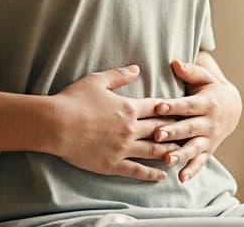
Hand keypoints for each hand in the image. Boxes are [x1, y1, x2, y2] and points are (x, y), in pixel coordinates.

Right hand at [47, 65, 179, 180]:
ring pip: (153, 151)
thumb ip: (120, 74)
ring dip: (169, 152)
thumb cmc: (73, 100)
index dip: (171, 109)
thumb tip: (137, 68)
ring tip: (182, 153)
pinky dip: (151, 174)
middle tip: (189, 133)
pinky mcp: (112, 164)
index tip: (183, 111)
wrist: (54, 124)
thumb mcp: (97, 81)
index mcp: (129, 108)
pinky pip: (137, 170)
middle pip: (160, 130)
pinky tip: (162, 175)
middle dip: (175, 131)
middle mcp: (130, 128)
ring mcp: (122, 148)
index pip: (158, 108)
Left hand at [151, 58, 241, 182]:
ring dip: (181, 154)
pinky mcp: (208, 150)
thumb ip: (190, 71)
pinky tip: (181, 178)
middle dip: (173, 132)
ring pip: (194, 148)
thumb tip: (174, 62)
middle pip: (189, 128)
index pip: (187, 105)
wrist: (233, 108)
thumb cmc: (211, 89)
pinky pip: (200, 162)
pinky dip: (192, 170)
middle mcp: (209, 122)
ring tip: (168, 160)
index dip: (173, 105)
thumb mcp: (204, 78)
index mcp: (207, 103)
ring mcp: (209, 138)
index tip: (158, 106)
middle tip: (157, 135)